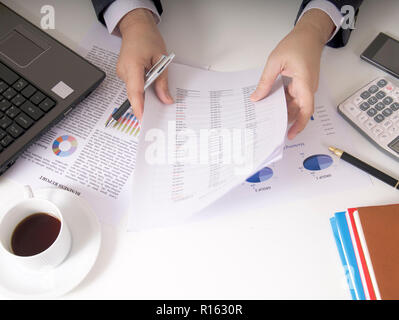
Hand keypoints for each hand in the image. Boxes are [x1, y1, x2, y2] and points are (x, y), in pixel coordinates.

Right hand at [117, 9, 172, 119]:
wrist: (136, 27)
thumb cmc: (148, 38)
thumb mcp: (161, 60)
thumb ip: (162, 82)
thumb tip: (166, 99)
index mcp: (133, 65)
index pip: (135, 90)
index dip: (138, 106)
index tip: (142, 118)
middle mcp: (124, 70)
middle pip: (134, 94)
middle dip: (144, 105)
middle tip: (154, 114)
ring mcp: (121, 72)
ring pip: (133, 91)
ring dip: (144, 95)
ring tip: (155, 96)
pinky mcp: (123, 73)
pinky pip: (133, 86)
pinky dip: (141, 90)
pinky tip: (149, 88)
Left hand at [250, 9, 334, 138]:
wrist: (309, 34)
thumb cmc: (297, 44)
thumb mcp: (275, 62)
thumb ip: (265, 81)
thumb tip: (256, 97)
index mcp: (304, 82)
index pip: (305, 109)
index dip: (299, 124)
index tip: (291, 134)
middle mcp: (308, 87)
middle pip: (298, 110)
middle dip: (286, 120)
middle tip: (270, 129)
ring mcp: (305, 86)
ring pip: (295, 104)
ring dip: (283, 111)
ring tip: (268, 118)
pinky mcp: (301, 84)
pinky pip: (293, 97)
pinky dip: (283, 102)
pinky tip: (272, 103)